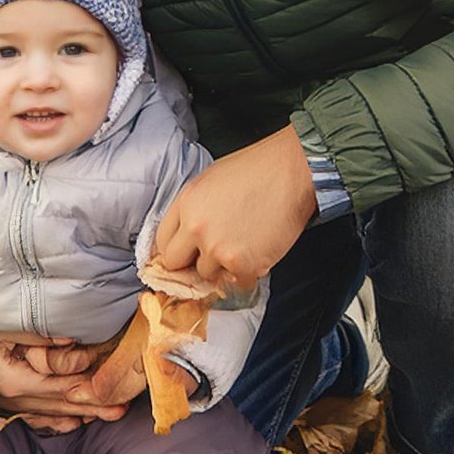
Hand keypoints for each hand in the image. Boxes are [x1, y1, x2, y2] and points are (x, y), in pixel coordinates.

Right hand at [0, 310, 124, 430]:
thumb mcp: (2, 325)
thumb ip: (36, 335)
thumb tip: (70, 341)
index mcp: (12, 381)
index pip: (58, 389)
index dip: (86, 391)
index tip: (112, 393)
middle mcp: (9, 397)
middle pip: (57, 404)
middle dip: (90, 407)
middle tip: (121, 411)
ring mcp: (5, 400)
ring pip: (48, 410)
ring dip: (78, 413)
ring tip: (106, 416)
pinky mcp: (3, 396)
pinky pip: (34, 412)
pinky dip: (55, 418)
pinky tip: (72, 423)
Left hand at [151, 125, 315, 292]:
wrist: (290, 173)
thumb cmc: (255, 170)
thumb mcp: (208, 181)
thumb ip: (192, 210)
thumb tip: (184, 235)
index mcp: (185, 205)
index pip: (162, 242)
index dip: (176, 248)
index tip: (184, 253)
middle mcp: (196, 229)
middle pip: (176, 264)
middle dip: (190, 262)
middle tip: (210, 254)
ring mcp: (219, 249)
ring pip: (207, 275)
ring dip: (222, 266)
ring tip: (242, 244)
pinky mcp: (243, 265)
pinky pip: (236, 283)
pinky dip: (246, 274)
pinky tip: (256, 252)